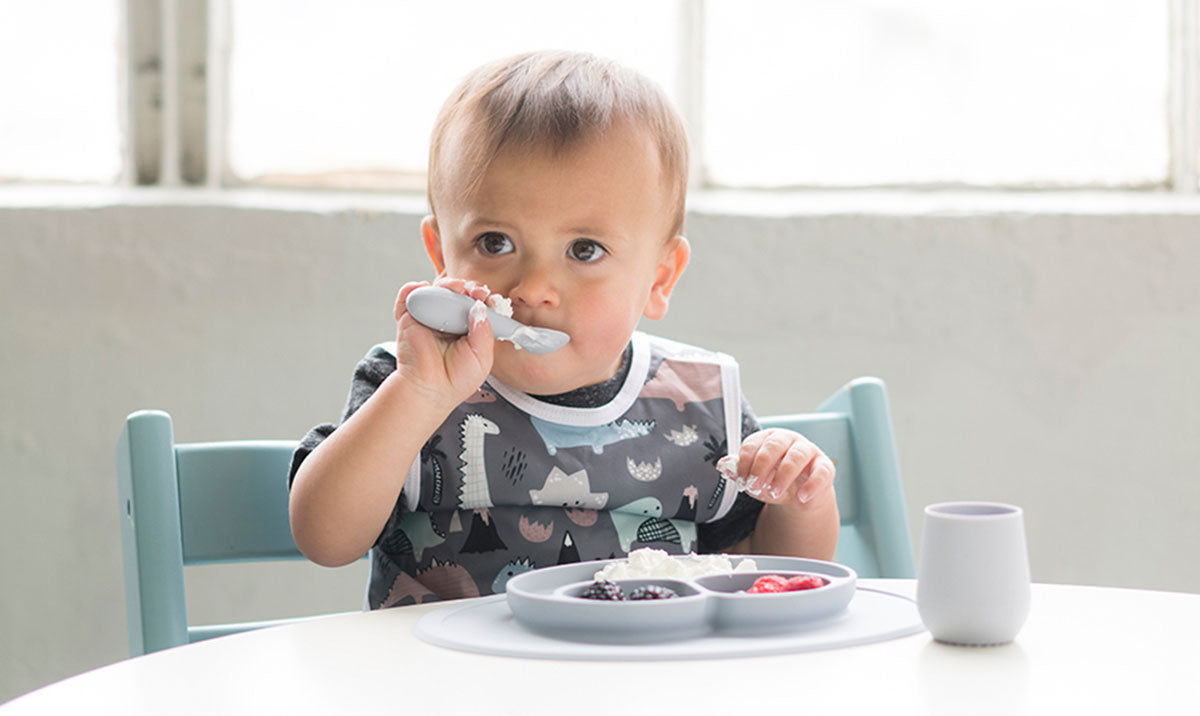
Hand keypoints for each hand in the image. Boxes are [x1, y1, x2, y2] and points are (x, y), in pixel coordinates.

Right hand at [391, 277, 494, 408]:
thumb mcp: (482, 357)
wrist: (429, 391)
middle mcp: (449, 320)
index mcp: (468, 328)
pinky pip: (409, 296)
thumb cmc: (455, 380)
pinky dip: (413, 288)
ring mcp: (429, 317)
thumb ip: (484, 332)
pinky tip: (423, 287)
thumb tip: (479, 307)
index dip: (483, 298)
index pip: (477, 305)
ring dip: (447, 284)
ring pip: (437, 291)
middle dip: (468, 288)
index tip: (488, 297)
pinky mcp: (409, 318)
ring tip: (456, 289)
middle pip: (458, 293)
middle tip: (475, 292)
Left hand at [725, 428, 834, 506]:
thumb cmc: (774, 481)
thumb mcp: (754, 479)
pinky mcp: (825, 467)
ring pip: (796, 456)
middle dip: (761, 466)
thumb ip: (739, 472)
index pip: (753, 444)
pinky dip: (811, 485)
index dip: (745, 462)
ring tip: (774, 493)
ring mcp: (808, 452)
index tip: (741, 480)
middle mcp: (788, 440)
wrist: (799, 496)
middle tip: (754, 485)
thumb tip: (723, 466)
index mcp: (768, 439)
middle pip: (774, 446)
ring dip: (783, 476)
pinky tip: (800, 498)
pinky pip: (821, 472)